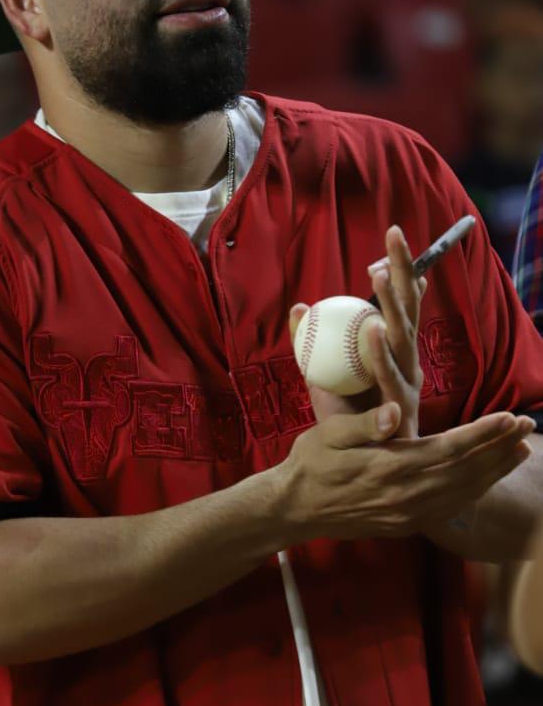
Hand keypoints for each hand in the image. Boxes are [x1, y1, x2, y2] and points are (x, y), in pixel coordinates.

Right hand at [277, 403, 534, 541]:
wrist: (294, 510)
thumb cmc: (309, 464)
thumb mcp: (327, 435)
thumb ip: (363, 425)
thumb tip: (395, 413)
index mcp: (389, 468)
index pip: (448, 449)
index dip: (482, 434)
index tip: (509, 417)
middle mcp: (405, 495)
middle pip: (465, 471)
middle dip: (499, 447)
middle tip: (528, 425)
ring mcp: (408, 514)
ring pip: (463, 492)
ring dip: (495, 471)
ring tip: (521, 450)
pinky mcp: (406, 524)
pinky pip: (451, 507)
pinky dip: (475, 491)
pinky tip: (488, 479)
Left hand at [289, 225, 425, 437]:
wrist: (360, 470)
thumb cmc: (347, 419)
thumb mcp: (323, 374)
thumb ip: (310, 342)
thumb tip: (299, 305)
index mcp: (393, 351)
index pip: (398, 301)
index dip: (398, 270)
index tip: (391, 235)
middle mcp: (406, 363)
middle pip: (407, 309)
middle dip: (402, 272)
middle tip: (393, 237)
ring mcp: (406, 385)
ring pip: (401, 338)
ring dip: (391, 306)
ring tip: (379, 276)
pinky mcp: (398, 409)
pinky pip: (387, 377)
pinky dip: (380, 355)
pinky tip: (371, 331)